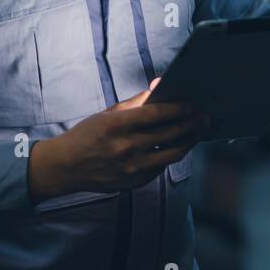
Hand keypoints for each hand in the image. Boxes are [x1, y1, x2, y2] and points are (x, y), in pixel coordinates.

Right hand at [27, 77, 208, 202]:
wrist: (65, 167)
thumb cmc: (87, 136)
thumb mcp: (107, 114)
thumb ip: (136, 102)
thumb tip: (159, 86)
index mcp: (117, 126)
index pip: (157, 114)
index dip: (179, 109)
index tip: (192, 105)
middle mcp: (126, 147)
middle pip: (170, 134)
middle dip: (191, 124)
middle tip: (204, 118)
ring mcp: (132, 168)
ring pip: (171, 153)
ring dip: (188, 141)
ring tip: (197, 132)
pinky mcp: (135, 182)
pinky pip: (161, 167)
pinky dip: (171, 155)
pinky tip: (179, 146)